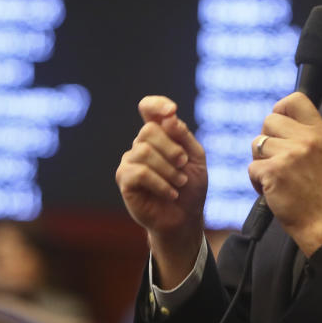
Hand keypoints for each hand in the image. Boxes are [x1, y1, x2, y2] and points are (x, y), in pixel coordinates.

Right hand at [116, 96, 206, 286]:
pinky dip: (160, 183)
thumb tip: (168, 118)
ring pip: (144, 151)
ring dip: (169, 169)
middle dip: (172, 148)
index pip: (148, 109)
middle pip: (149, 130)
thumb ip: (183, 136)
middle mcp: (141, 145)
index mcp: (158, 135)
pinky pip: (140, 173)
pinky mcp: (125, 181)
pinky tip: (171, 193)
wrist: (185, 218)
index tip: (172, 110)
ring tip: (179, 184)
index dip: (156, 104)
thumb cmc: (191, 188)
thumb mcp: (196, 158)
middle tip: (184, 165)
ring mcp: (130, 162)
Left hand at [248, 92, 321, 255]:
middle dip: (267, 141)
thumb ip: (302, 134)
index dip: (280, 110)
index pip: (295, 99)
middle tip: (279, 161)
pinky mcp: (274, 172)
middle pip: (269, 121)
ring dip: (260, 162)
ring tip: (277, 178)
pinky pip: (251, 167)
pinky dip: (256, 181)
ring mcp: (290, 155)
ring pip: (256, 144)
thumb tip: (274, 117)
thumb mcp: (320, 153)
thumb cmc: (317, 192)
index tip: (280, 129)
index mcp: (320, 132)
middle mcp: (307, 139)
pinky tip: (272, 190)